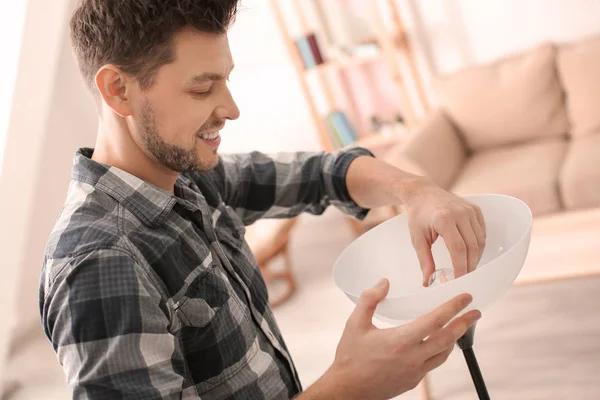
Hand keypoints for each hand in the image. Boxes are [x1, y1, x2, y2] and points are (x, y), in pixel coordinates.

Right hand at [322, 279, 480, 399]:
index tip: (466, 297)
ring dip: (454, 338)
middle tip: (475, 312)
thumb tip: (384, 283)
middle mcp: (412, 358)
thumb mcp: (354, 323)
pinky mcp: (413, 381)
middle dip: (464, 324)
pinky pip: (433, 364)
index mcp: (400, 341)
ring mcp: (415, 372)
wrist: (348, 389)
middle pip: (448, 339)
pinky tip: (438, 344)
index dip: (453, 307)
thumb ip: (370, 299)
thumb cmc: (350, 358)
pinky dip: (440, 351)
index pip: (435, 321)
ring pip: (444, 354)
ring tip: (460, 326)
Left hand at [403, 181, 486, 285]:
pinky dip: (479, 246)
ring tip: (467, 268)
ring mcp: (469, 210)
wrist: (423, 193)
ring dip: (476, 257)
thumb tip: (427, 282)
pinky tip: (470, 254)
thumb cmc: (418, 216)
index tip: (460, 280)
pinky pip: (482, 232)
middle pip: (471, 246)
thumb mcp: (417, 239)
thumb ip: (424, 261)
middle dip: (470, 265)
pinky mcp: (475, 209)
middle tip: (464, 278)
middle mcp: (460, 213)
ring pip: (480, 240)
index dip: (461, 267)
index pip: (458, 249)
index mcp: (444, 219)